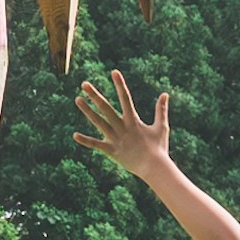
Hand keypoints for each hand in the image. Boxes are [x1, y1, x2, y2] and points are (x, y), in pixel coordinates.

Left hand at [75, 69, 174, 183]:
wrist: (154, 168)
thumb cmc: (159, 148)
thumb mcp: (162, 127)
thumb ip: (161, 110)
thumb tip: (165, 94)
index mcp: (133, 120)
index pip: (125, 97)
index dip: (120, 84)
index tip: (114, 72)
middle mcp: (122, 127)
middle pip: (106, 108)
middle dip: (95, 95)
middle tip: (84, 84)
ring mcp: (115, 139)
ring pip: (98, 122)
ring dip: (87, 111)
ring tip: (77, 99)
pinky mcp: (111, 151)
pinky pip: (96, 145)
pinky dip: (85, 140)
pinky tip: (74, 135)